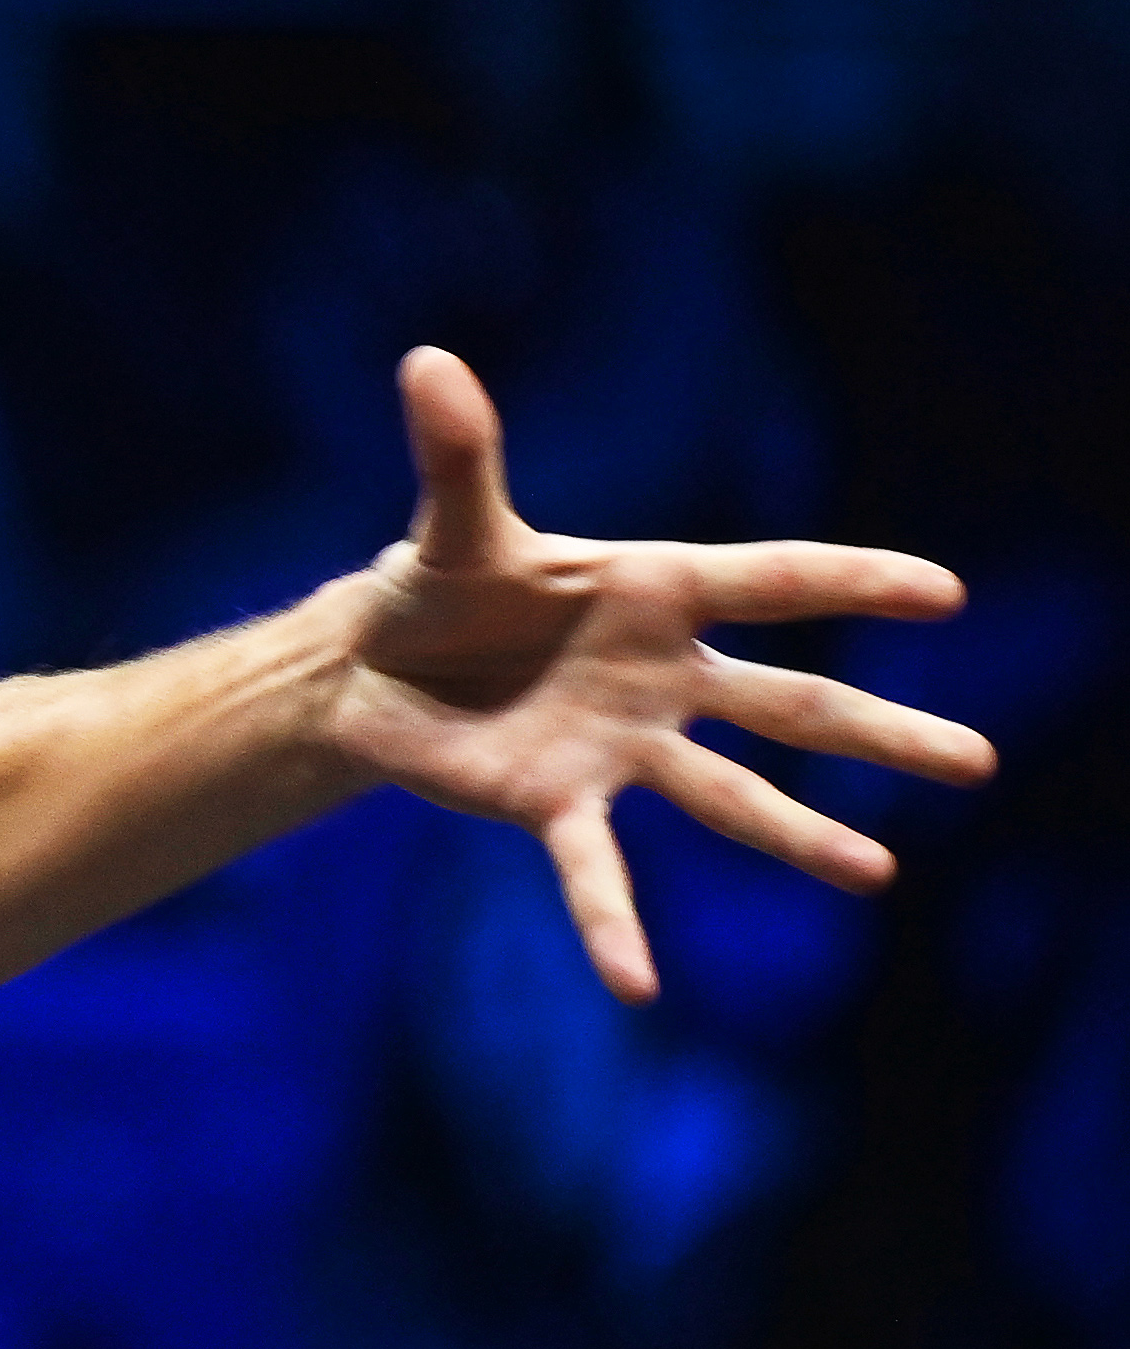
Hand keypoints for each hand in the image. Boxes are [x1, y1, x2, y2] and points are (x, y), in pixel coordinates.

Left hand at [329, 347, 996, 1003]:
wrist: (372, 665)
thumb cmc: (436, 583)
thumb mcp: (452, 522)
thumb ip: (459, 455)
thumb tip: (425, 362)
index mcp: (654, 591)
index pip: (774, 580)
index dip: (855, 581)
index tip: (946, 593)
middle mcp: (660, 676)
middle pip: (791, 704)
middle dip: (881, 731)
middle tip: (977, 762)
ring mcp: (620, 747)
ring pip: (729, 796)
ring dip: (801, 836)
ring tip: (878, 874)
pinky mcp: (557, 802)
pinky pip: (595, 875)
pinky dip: (612, 928)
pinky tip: (638, 987)